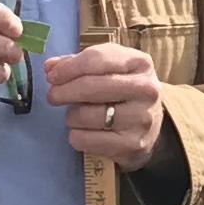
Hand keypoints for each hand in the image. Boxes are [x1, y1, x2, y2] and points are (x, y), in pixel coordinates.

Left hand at [41, 41, 170, 170]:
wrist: (152, 125)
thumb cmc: (123, 91)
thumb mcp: (110, 68)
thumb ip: (79, 64)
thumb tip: (51, 67)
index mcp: (140, 63)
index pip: (97, 59)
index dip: (68, 68)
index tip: (52, 76)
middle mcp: (145, 89)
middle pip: (91, 87)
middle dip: (64, 92)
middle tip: (53, 96)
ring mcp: (141, 119)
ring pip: (86, 116)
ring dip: (72, 116)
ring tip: (76, 115)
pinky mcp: (132, 145)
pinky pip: (86, 140)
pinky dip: (76, 136)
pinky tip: (83, 132)